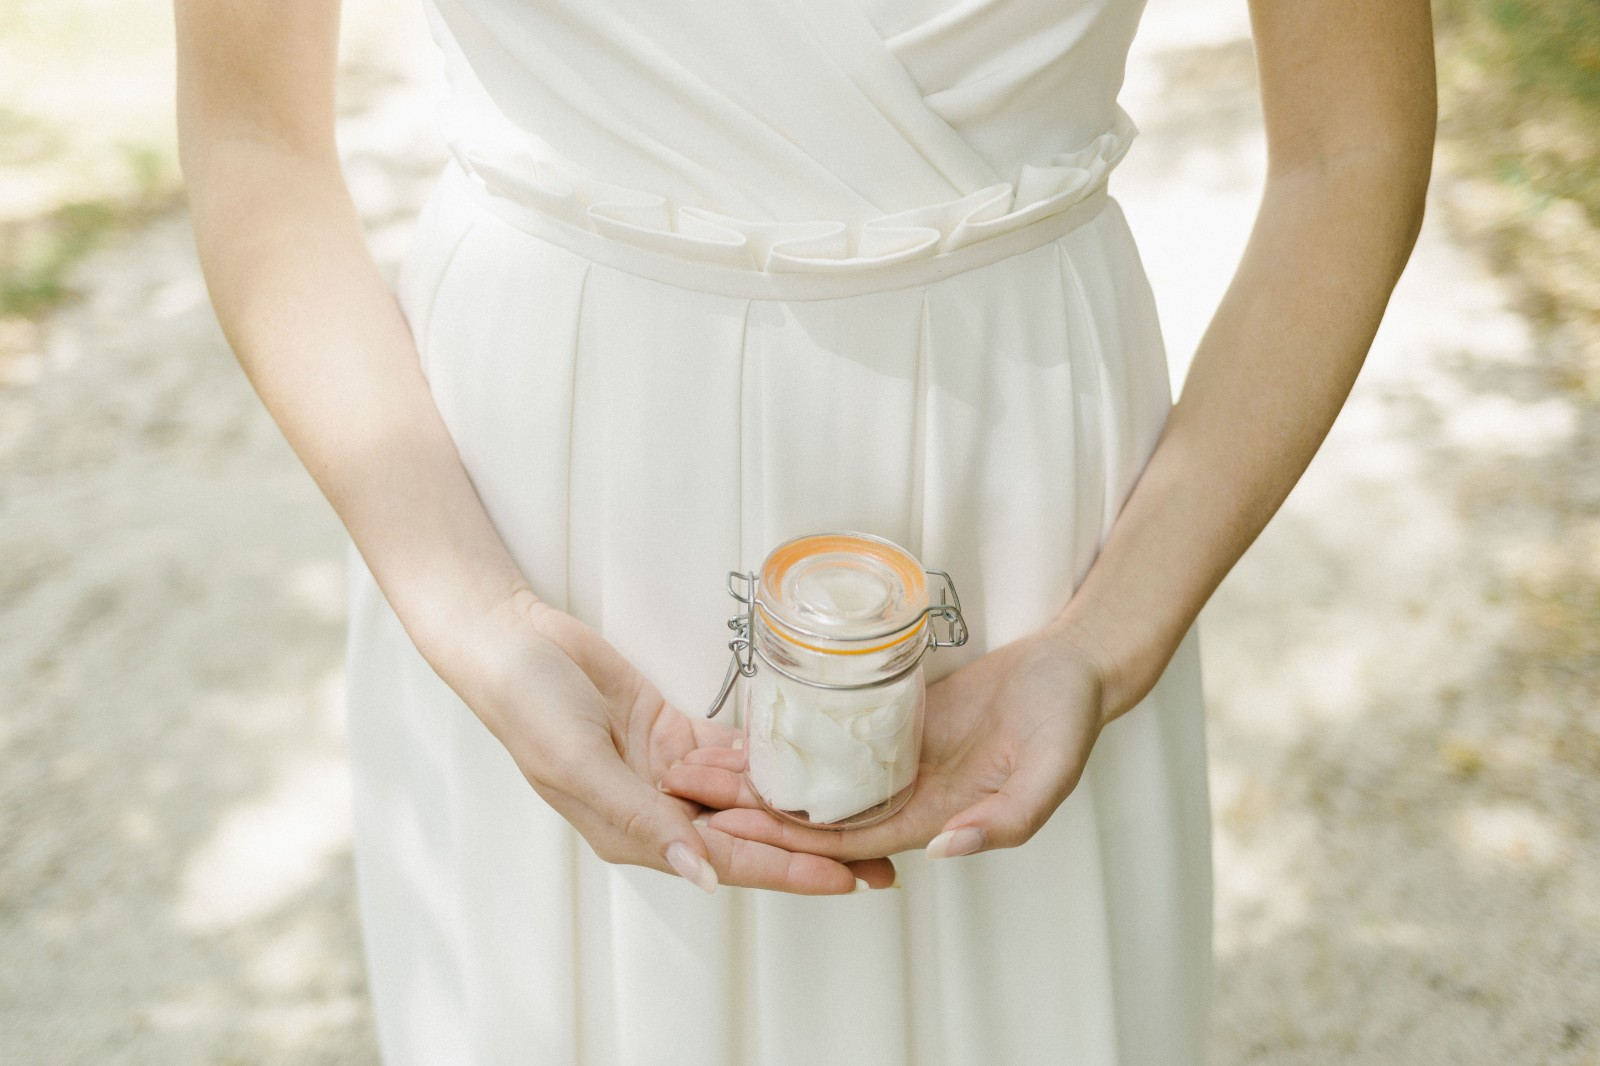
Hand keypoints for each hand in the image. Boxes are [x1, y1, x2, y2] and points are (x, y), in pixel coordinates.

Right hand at [457, 591, 898, 893]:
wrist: (510, 641)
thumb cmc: (528, 705)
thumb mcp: (578, 763)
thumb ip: (641, 818)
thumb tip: (702, 872)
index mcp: (634, 831)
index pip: (729, 861)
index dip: (790, 870)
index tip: (847, 876)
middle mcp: (658, 810)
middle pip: (751, 838)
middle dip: (813, 849)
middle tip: (881, 854)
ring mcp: (667, 772)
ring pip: (747, 798)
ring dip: (800, 806)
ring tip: (862, 810)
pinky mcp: (672, 733)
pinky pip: (732, 753)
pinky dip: (769, 757)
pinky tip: (813, 757)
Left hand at [658, 623, 1110, 862]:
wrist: (1073, 668)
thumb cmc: (1067, 718)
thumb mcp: (1050, 771)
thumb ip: (1004, 819)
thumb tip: (944, 851)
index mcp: (940, 818)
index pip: (846, 841)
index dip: (787, 838)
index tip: (730, 827)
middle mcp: (910, 796)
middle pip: (817, 814)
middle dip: (752, 807)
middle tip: (684, 790)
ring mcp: (899, 760)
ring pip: (818, 778)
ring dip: (762, 774)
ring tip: (696, 762)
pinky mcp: (897, 724)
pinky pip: (834, 738)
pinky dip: (794, 738)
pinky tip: (752, 728)